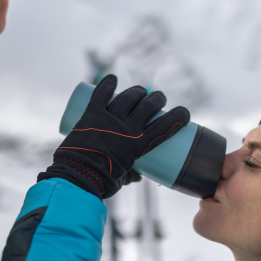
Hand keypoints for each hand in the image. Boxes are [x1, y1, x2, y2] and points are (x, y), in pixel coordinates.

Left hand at [38, 75, 189, 198]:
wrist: (78, 175)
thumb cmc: (102, 181)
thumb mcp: (123, 179)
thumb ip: (130, 175)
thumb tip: (137, 176)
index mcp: (140, 145)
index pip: (166, 126)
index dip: (179, 116)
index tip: (183, 113)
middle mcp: (128, 127)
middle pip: (149, 105)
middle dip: (157, 99)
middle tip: (157, 100)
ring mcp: (110, 118)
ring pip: (129, 96)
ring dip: (138, 91)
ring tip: (140, 91)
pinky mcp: (93, 112)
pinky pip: (101, 93)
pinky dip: (107, 83)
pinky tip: (112, 79)